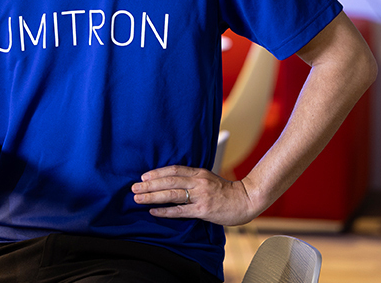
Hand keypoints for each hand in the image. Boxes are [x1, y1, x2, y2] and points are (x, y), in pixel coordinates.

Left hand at [132, 165, 258, 226]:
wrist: (246, 200)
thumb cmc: (226, 191)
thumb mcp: (209, 178)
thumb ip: (193, 178)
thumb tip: (173, 181)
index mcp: (199, 172)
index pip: (173, 169)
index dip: (157, 173)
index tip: (143, 176)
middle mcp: (198, 182)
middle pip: (168, 181)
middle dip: (149, 184)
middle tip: (134, 187)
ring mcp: (201, 196)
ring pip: (171, 194)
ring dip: (152, 196)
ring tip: (138, 198)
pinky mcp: (203, 210)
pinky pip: (180, 211)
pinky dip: (165, 211)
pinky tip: (153, 211)